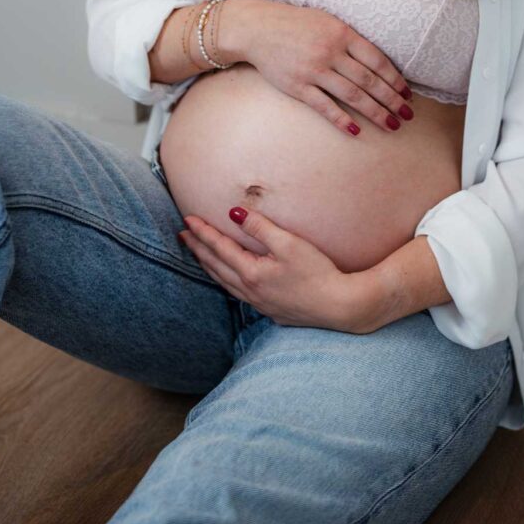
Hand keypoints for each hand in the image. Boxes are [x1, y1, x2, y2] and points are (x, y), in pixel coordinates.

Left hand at [178, 205, 353, 329]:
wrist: (340, 307)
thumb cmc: (317, 273)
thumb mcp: (289, 243)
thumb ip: (260, 227)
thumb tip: (234, 213)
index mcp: (251, 273)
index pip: (219, 248)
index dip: (202, 232)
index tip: (188, 220)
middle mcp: (250, 291)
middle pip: (216, 266)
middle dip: (198, 249)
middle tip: (183, 235)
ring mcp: (259, 303)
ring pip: (224, 282)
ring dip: (209, 266)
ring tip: (198, 255)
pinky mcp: (270, 310)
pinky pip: (237, 293)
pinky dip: (225, 281)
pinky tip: (228, 279)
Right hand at [242, 0, 412, 136]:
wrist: (259, 28)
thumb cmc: (297, 24)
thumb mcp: (328, 21)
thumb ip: (351, 39)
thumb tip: (379, 62)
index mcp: (342, 34)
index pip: (377, 61)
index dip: (395, 80)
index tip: (407, 94)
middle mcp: (330, 52)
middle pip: (369, 81)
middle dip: (392, 101)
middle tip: (408, 116)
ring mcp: (314, 70)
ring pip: (352, 95)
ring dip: (375, 113)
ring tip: (392, 125)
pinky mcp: (297, 86)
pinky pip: (324, 106)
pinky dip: (342, 120)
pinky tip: (356, 130)